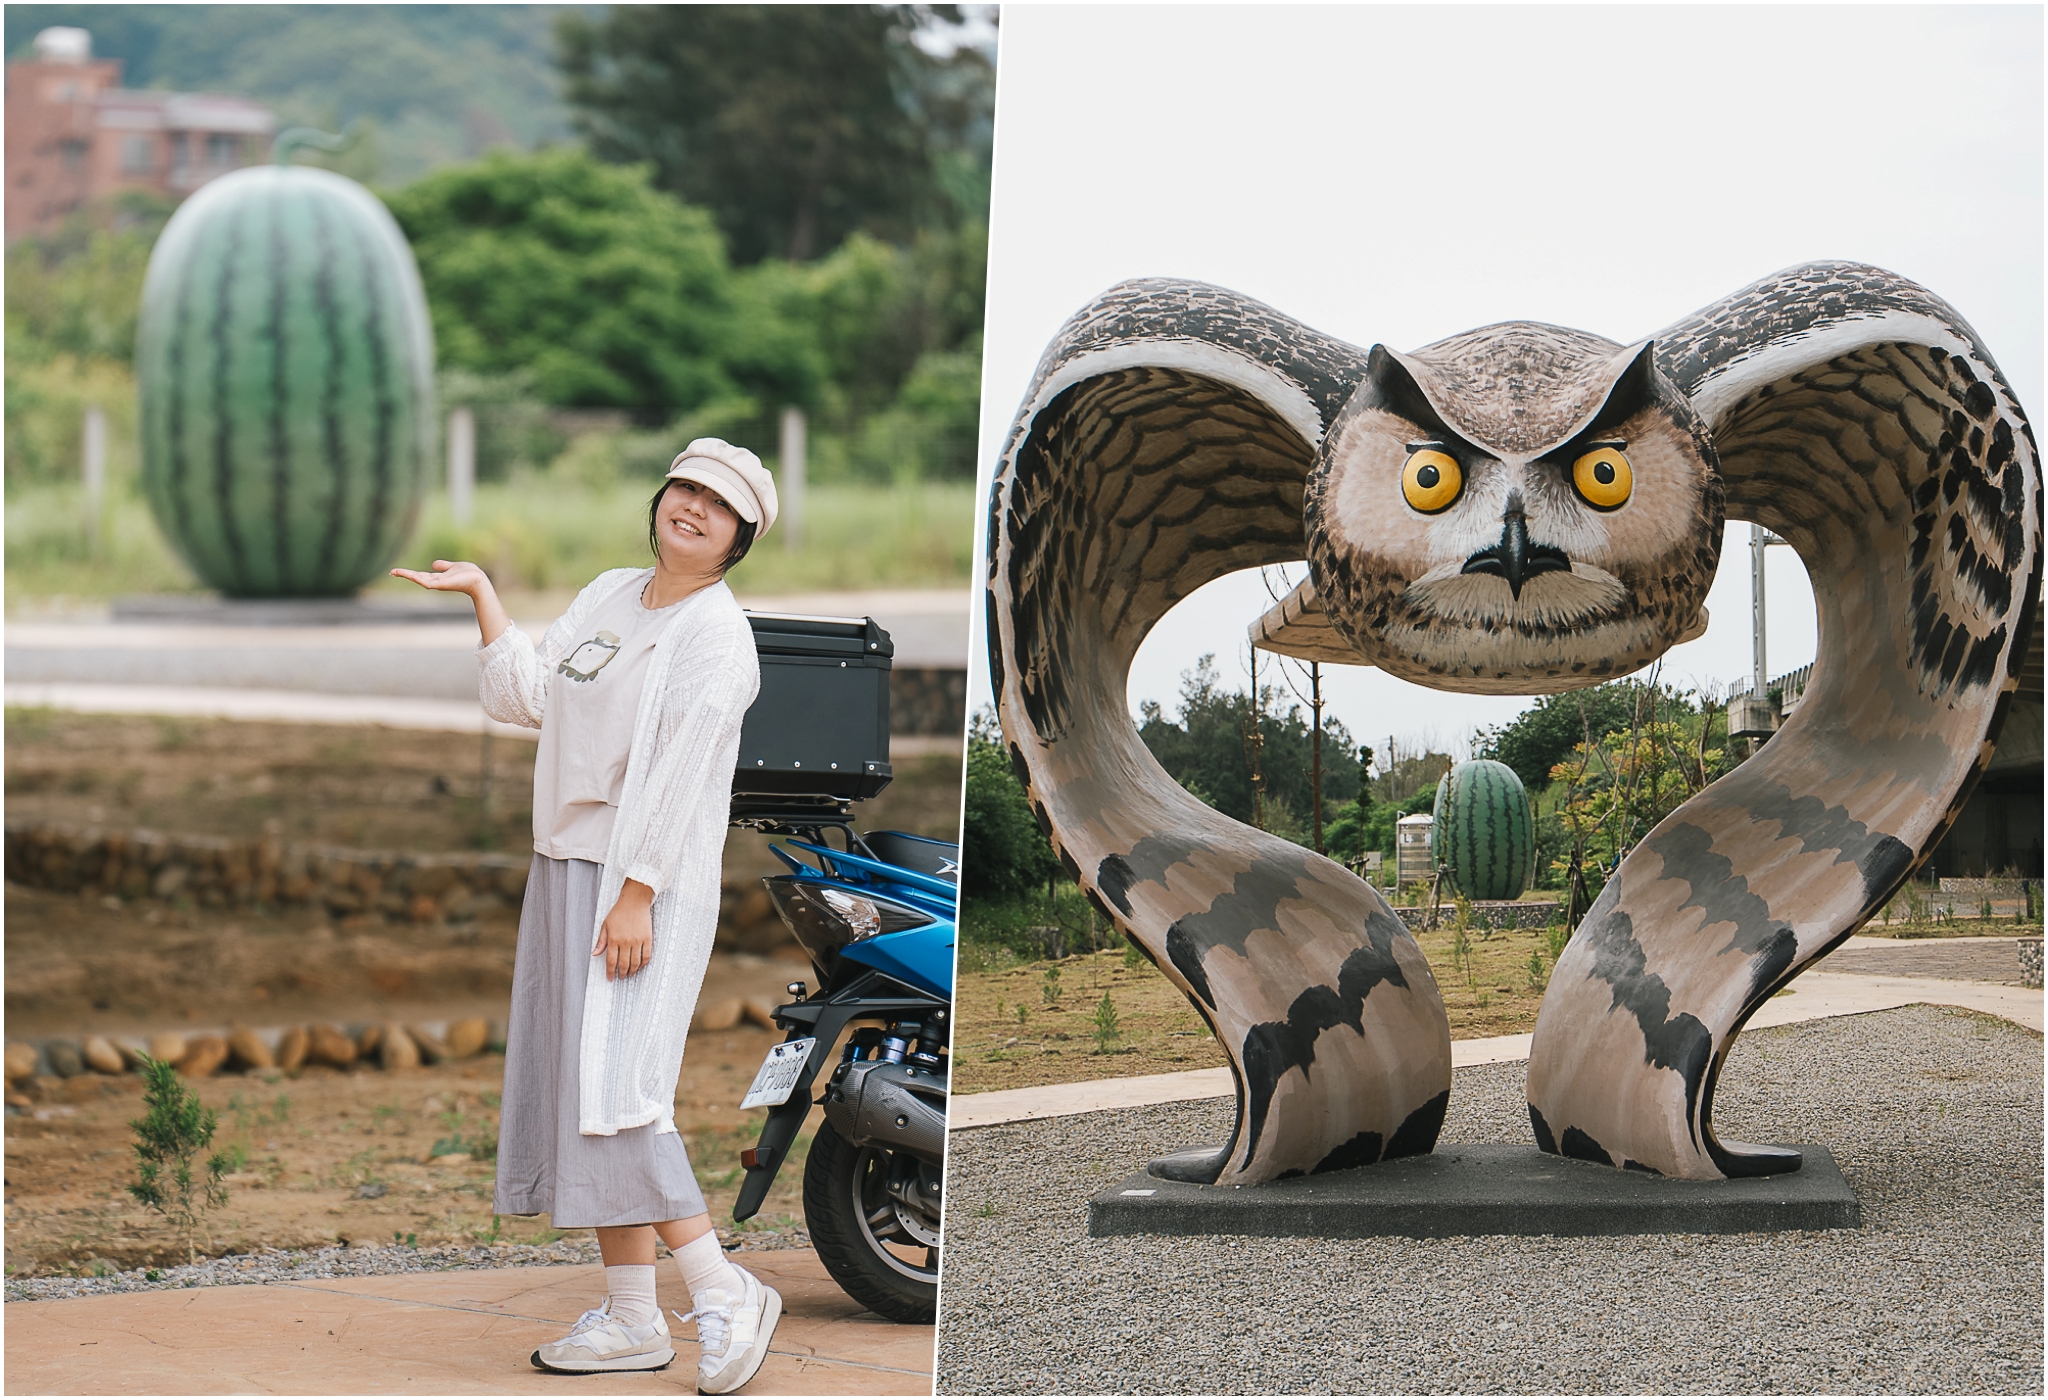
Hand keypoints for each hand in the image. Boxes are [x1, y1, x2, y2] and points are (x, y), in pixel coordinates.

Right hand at [389, 560, 509, 645]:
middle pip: (417, 577)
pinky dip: (418, 579)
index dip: (409, 573)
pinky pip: (427, 583)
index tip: (397, 571)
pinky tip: (411, 575)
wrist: (478, 580)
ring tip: (395, 572)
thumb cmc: (468, 574)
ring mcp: (438, 584)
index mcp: (437, 577)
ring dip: (408, 576)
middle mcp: (436, 582)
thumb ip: (443, 566)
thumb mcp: (452, 567)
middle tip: (391, 571)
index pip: (420, 575)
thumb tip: (433, 565)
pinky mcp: (442, 585)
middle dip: (404, 574)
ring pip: (419, 580)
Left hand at [594, 880, 654, 980]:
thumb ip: (601, 941)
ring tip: (630, 974)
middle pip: (624, 964)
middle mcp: (625, 942)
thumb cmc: (619, 912)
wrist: (634, 902)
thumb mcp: (605, 926)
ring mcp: (638, 941)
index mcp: (614, 939)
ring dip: (632, 971)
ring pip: (635, 962)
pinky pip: (646, 956)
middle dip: (622, 974)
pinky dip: (643, 964)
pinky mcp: (647, 938)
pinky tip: (640, 966)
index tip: (610, 978)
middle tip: (621, 977)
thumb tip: (594, 954)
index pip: (611, 961)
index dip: (610, 972)